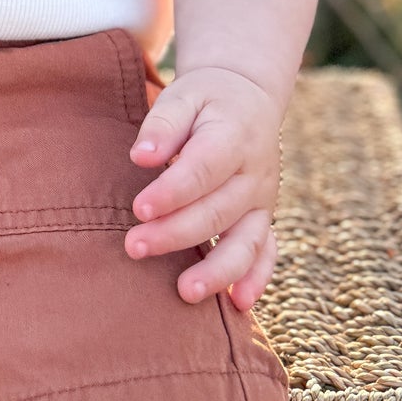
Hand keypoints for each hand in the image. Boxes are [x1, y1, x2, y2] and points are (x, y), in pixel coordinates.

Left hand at [123, 65, 282, 311]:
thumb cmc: (205, 98)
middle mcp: (255, 173)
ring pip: (246, 241)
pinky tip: (239, 305)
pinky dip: (257, 278)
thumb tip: (141, 157)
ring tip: (185, 293)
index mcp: (234, 137)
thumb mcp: (183, 95)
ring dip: (217, 270)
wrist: (249, 98)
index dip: (172, 192)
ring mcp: (263, 200)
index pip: (204, 169)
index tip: (139, 209)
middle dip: (176, 234)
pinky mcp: (264, 218)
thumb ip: (163, 124)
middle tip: (134, 247)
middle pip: (218, 211)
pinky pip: (267, 252)